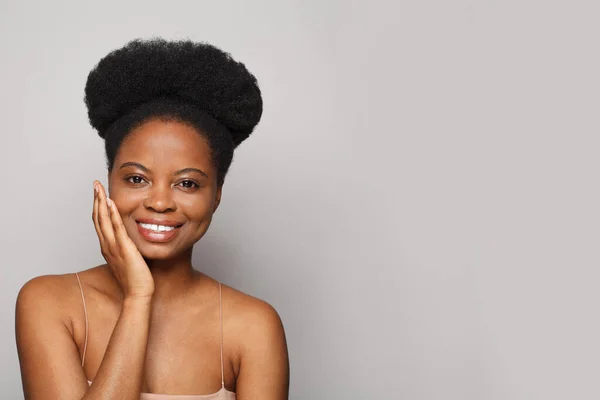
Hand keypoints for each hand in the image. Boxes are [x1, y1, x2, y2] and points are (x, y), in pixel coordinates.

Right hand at [92, 180, 154, 298]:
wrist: (138, 294)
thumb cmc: (136, 279)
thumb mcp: (129, 259)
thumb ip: (127, 248)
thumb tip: (130, 241)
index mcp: (108, 247)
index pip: (100, 223)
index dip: (98, 207)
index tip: (98, 193)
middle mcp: (107, 246)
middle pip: (98, 218)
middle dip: (96, 200)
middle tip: (95, 184)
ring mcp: (114, 247)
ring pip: (103, 221)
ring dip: (101, 202)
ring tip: (99, 188)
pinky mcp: (124, 248)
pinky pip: (117, 228)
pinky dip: (112, 214)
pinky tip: (111, 203)